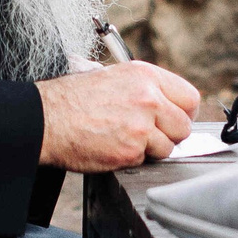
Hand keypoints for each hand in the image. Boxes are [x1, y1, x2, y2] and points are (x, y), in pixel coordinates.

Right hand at [36, 61, 200, 170]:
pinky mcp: (131, 150)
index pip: (190, 98)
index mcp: (146, 76)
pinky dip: (132, 158)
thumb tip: (168, 104)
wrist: (47, 118)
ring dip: (151, 149)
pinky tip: (113, 146)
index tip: (175, 119)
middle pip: (184, 126)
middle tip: (149, 134)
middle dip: (170, 134)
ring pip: (168, 147)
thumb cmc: (73, 99)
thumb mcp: (114, 77)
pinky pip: (146, 160)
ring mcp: (141, 126)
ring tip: (125, 139)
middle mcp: (148, 98)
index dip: (184, 113)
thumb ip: (146, 88)